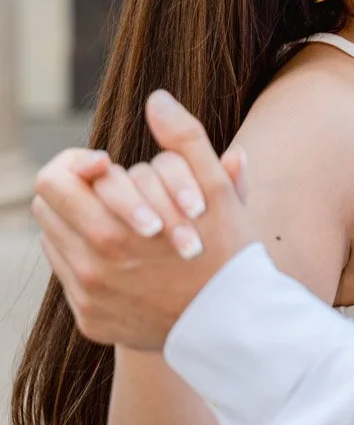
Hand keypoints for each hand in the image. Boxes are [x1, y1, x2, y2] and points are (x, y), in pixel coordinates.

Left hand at [32, 92, 254, 349]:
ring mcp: (88, 299)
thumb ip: (186, 138)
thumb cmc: (227, 252)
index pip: (55, 181)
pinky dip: (87, 259)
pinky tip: (123, 256)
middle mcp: (91, 270)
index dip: (76, 164)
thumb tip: (157, 100)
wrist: (233, 325)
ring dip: (80, 223)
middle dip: (76, 190)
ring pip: (56, 240)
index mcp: (113, 232)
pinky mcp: (91, 321)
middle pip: (48, 209)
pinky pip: (69, 277)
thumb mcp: (216, 190)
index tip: (106, 165)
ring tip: (118, 219)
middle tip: (107, 187)